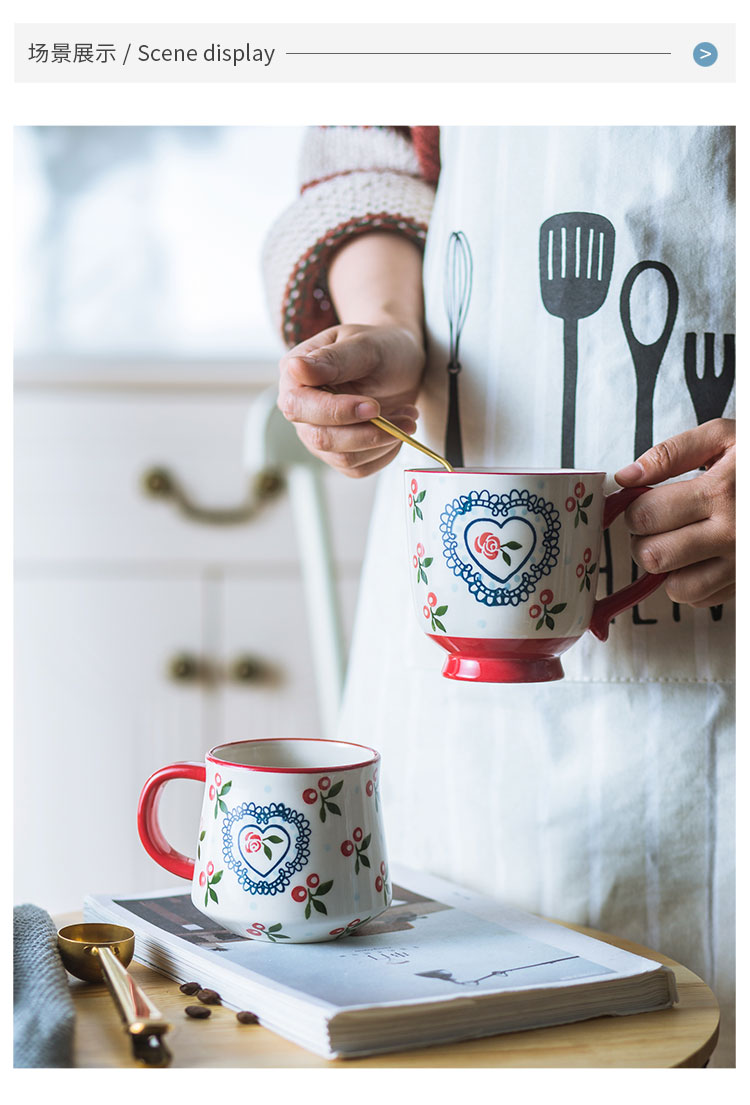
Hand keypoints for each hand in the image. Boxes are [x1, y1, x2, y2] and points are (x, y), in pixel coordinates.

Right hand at [277, 323, 424, 477]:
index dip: (336, 412)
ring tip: (408, 418)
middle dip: (367, 433)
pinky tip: (398, 430)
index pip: (300, 406)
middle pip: (321, 438)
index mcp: (294, 377)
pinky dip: (385, 453)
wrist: (399, 361)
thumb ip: (332, 359)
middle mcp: (301, 410)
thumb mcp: (363, 345)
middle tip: (404, 417)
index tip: (374, 406)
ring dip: (383, 442)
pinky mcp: (339, 453)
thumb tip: (296, 368)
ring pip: (343, 458)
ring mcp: (318, 434)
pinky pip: (358, 468)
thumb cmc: (380, 347)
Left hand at [614, 418, 734, 606]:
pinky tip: (701, 556)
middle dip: (643, 539)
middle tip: (656, 525)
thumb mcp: (724, 437)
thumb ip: (672, 453)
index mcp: (720, 492)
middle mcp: (732, 534)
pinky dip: (691, 582)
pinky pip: (700, 599)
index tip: (645, 502)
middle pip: (654, 555)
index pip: (646, 516)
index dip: (635, 509)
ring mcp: (741, 564)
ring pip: (676, 587)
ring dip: (666, 567)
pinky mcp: (745, 583)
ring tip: (678, 541)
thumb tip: (626, 477)